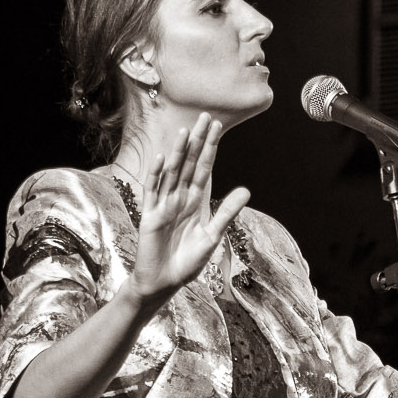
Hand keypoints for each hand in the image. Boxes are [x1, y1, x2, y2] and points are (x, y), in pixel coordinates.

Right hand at [125, 113, 250, 304]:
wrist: (164, 281)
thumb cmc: (187, 262)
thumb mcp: (212, 237)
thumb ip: (226, 213)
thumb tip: (246, 191)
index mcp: (195, 202)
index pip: (204, 169)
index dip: (210, 148)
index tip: (217, 127)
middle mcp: (179, 198)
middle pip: (189, 164)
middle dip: (197, 141)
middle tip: (205, 116)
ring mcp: (163, 204)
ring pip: (172, 172)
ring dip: (178, 152)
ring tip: (186, 131)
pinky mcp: (150, 215)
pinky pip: (153, 191)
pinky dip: (157, 175)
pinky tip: (163, 158)